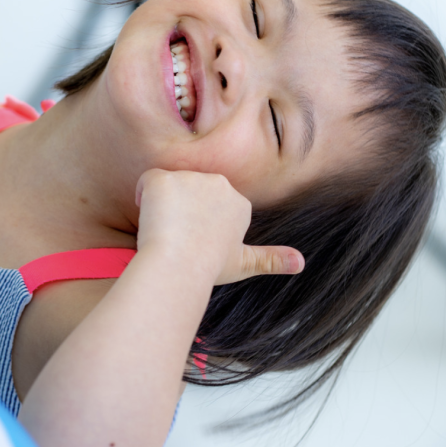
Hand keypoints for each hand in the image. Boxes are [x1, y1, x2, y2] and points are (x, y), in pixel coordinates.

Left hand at [134, 169, 303, 285]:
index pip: (208, 205)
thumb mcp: (244, 264)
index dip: (197, 225)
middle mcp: (218, 183)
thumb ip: (272, 260)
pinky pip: (147, 182)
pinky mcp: (164, 178)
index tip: (196, 244)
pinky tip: (151, 220)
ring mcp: (191, 178)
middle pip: (189, 192)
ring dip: (162, 207)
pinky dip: (144, 198)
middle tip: (180, 240)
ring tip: (167, 233)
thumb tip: (302, 264)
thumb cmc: (209, 268)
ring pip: (168, 187)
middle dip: (181, 212)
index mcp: (238, 202)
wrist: (179, 267)